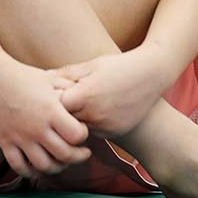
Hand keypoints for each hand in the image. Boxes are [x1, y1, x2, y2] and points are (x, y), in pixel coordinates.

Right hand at [0, 57, 92, 179]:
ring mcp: (20, 138)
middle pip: (64, 155)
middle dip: (78, 156)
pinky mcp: (6, 143)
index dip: (83, 135)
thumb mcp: (50, 78)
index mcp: (51, 111)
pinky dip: (31, 172)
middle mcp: (37, 128)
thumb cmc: (23, 76)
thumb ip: (69, 88)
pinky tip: (39, 166)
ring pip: (45, 166)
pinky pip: (20, 167)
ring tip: (62, 160)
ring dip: (58, 167)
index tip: (81, 130)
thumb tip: (84, 97)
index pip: (77, 135)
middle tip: (82, 152)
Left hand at [48, 46, 167, 137]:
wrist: (152, 75)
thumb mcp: (92, 65)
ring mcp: (105, 127)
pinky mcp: (114, 133)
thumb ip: (67, 74)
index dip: (52, 99)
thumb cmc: (119, 66)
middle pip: (65, 120)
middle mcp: (94, 115)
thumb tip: (44, 78)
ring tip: (80, 104)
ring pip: (79, 128)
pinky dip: (91, 123)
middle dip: (61, 113)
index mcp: (85, 95)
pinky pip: (94, 131)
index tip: (51, 93)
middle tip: (61, 102)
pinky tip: (97, 109)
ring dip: (76, 119)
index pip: (56, 106)